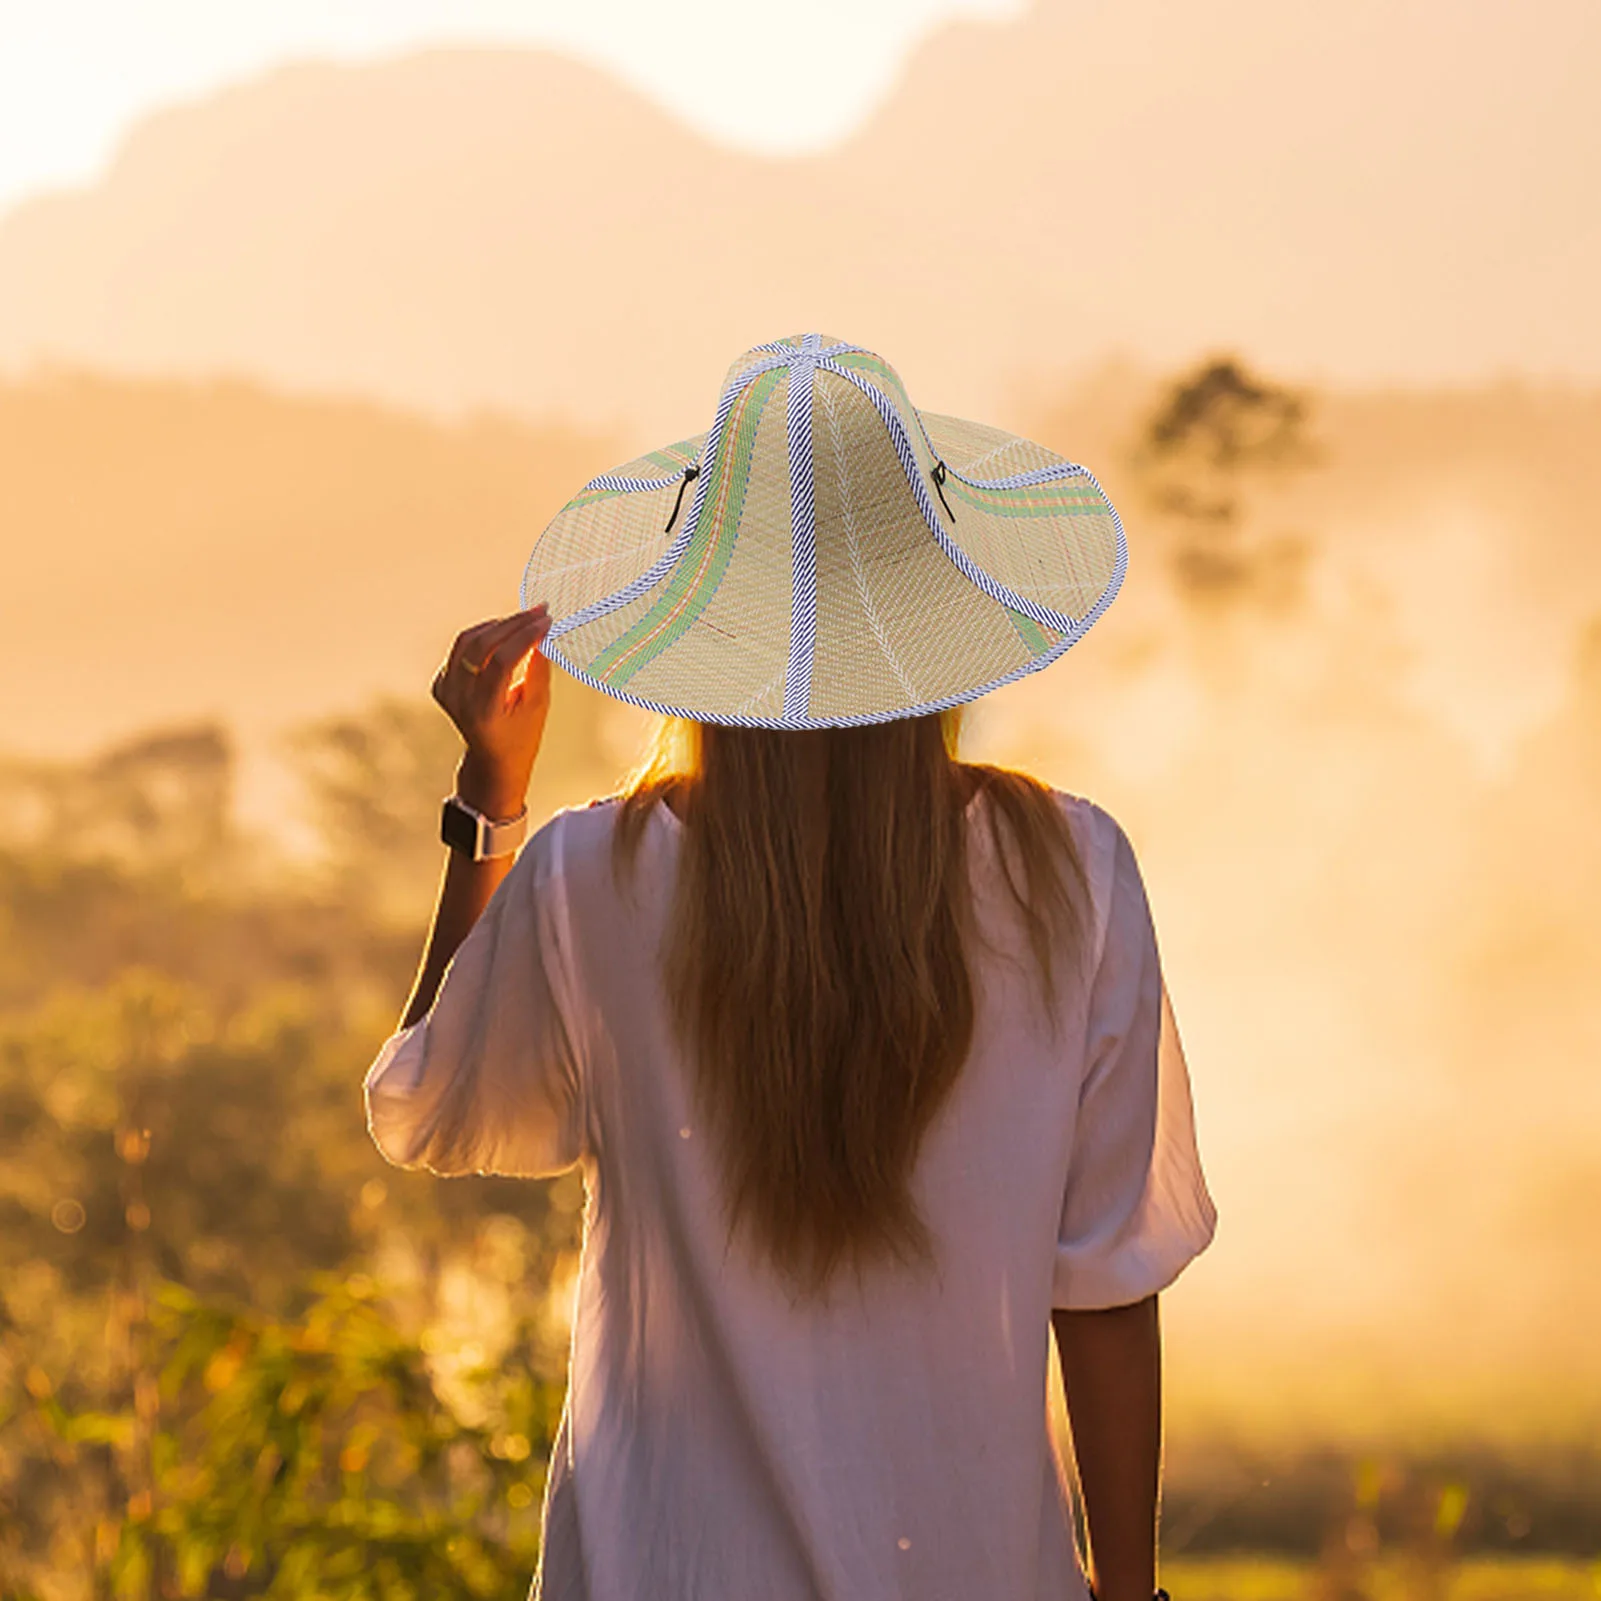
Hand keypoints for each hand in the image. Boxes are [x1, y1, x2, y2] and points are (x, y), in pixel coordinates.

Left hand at [431, 605, 552, 817]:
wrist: (493, 759)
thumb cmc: (523, 733)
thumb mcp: (538, 704)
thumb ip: (539, 668)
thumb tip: (544, 631)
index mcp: (484, 711)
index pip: (502, 662)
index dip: (526, 636)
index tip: (547, 621)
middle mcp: (458, 700)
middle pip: (481, 645)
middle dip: (513, 623)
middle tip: (539, 611)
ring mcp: (445, 691)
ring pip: (467, 640)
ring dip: (498, 625)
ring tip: (524, 619)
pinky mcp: (440, 683)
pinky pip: (460, 648)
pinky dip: (484, 635)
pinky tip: (505, 633)